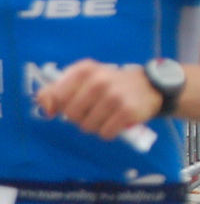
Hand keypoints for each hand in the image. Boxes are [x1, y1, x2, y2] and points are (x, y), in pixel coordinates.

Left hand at [35, 61, 159, 140]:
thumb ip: (57, 90)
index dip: (62, 106)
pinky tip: (117, 122)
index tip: (73, 104)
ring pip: (87, 126)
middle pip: (71, 115)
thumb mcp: (85, 79)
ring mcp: (114, 96)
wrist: (151, 85)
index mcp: (84, 70)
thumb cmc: (112, 84)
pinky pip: (105, 133)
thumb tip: (44, 108)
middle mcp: (98, 81)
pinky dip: (109, 132)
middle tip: (95, 109)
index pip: (57, 97)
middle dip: (80, 117)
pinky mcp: (127, 111)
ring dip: (96, 126)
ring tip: (108, 115)